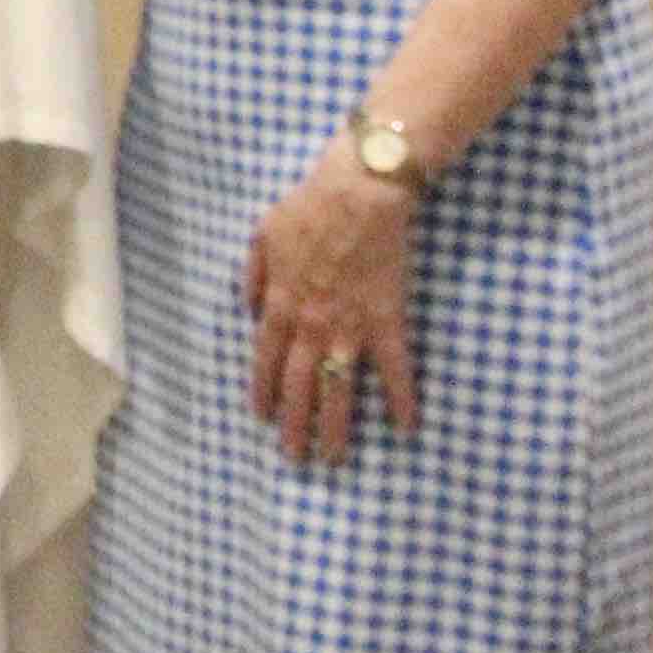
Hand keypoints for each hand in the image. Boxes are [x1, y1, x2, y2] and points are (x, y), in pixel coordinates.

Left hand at [246, 141, 420, 463]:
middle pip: (297, 386)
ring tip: (333, 458)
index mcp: (279, 304)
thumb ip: (251, 275)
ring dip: (335, 426)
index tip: (262, 418)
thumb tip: (247, 308)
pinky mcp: (386, 320)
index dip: (262, 392)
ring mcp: (348, 326)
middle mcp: (309, 324)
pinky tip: (405, 427)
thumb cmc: (310, 207)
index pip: (264, 360)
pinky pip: (394, 368)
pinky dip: (401, 399)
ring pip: (337, 388)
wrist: (359, 193)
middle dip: (294, 425)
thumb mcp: (261, 235)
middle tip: (294, 458)